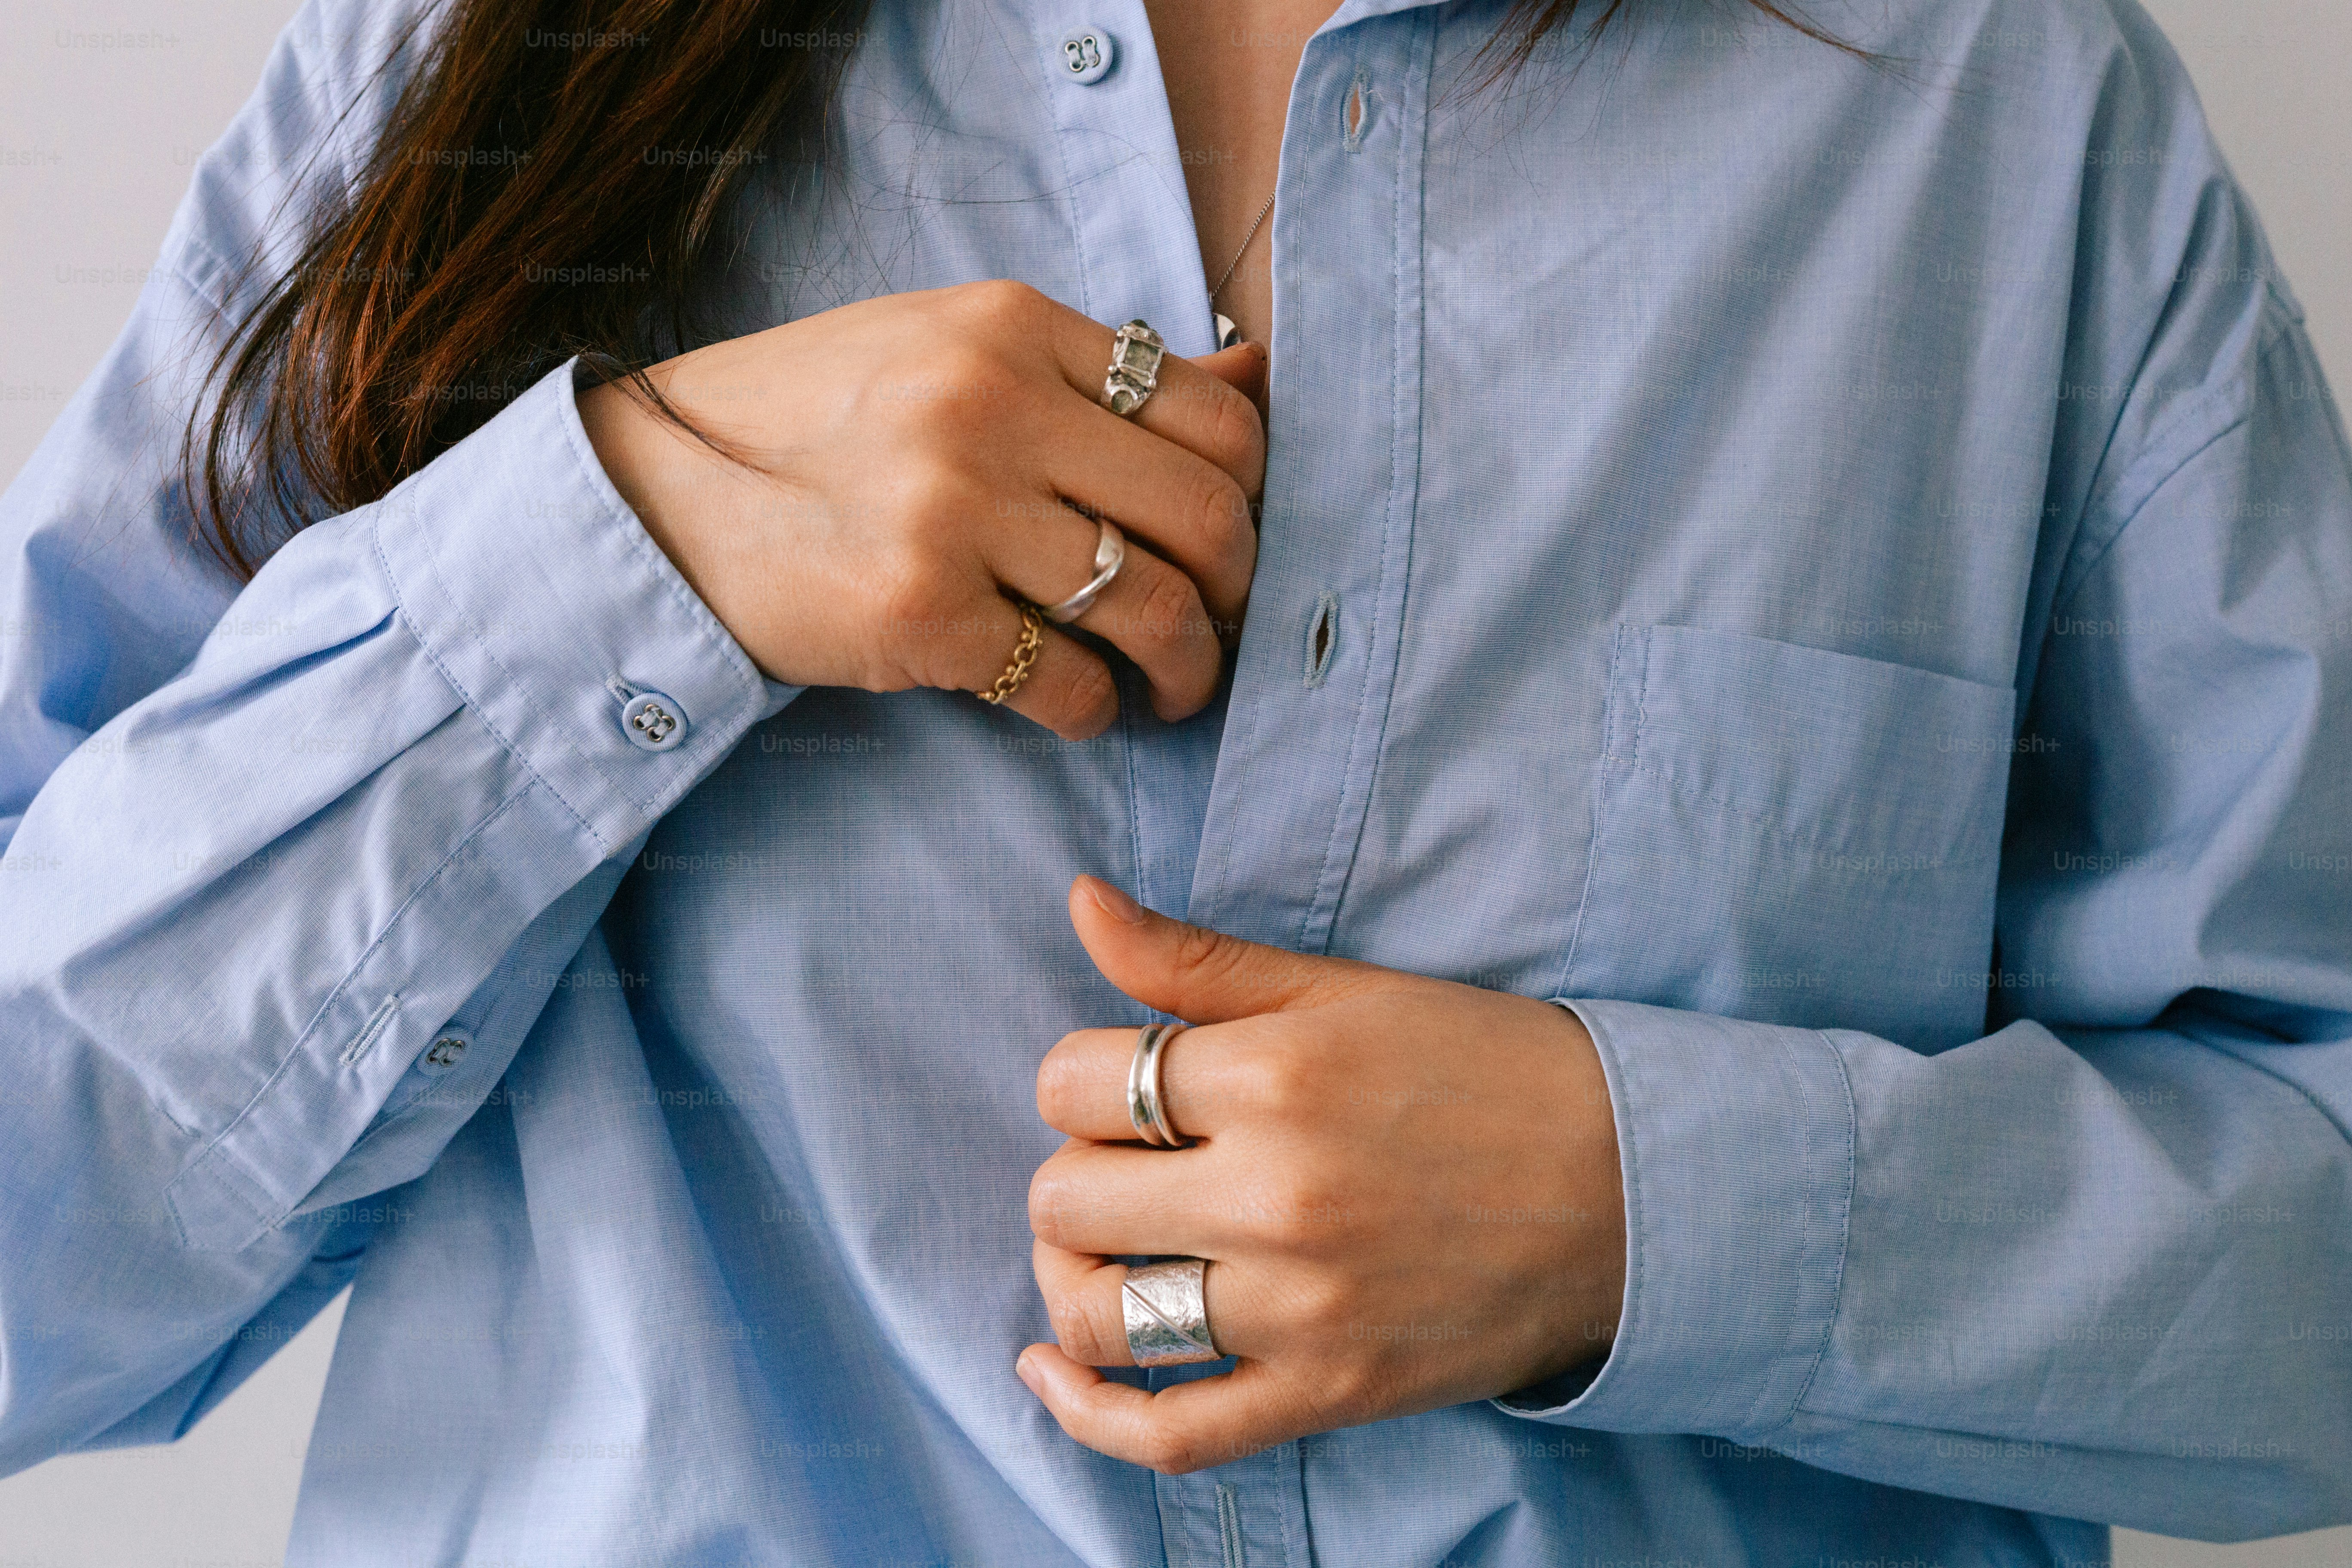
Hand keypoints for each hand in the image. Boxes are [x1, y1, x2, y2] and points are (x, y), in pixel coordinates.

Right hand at [578, 281, 1267, 738]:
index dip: (1251, 495)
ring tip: (1172, 687)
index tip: (1230, 541)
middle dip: (1238, 592)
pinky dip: (1093, 712)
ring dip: (1188, 667)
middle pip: (1208, 515)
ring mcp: (954, 512)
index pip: (1212, 416)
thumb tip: (1261, 377)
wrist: (660, 491)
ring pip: (1152, 608)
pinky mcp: (919, 613)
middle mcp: (992, 406)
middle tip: (1220, 626)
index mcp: (1013, 327)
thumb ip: (1097, 369)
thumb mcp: (952, 347)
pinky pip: (1067, 685)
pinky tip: (1078, 706)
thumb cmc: (818, 422)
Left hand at [1019, 876, 1625, 1473]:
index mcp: (1272, 1078)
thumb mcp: (1341, 988)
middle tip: (1135, 1161)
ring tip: (1108, 1247)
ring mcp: (1298, 1309)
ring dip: (1073, 1277)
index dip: (1080, 1078)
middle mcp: (1273, 1196)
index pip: (1072, 1083)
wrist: (1629, 1185)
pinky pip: (1167, 1433)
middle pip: (1067, 1197)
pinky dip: (1087, 1411)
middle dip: (1080, 1170)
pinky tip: (1050, 1367)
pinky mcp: (1327, 1391)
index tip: (1129, 1084)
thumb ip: (1196, 959)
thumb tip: (1081, 903)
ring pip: (1096, 1311)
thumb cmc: (1482, 1068)